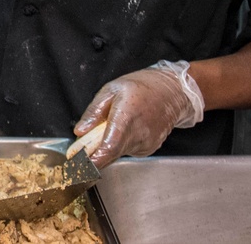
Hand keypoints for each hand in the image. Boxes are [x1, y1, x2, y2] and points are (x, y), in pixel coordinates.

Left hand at [74, 60, 204, 167]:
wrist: (170, 92)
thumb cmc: (141, 87)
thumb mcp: (111, 89)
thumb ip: (94, 111)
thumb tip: (80, 131)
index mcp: (126, 117)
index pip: (109, 147)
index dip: (94, 159)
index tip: (80, 164)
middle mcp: (139, 134)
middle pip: (111, 153)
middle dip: (94, 153)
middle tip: (83, 146)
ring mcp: (146, 144)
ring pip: (118, 153)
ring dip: (107, 146)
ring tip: (110, 127)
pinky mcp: (150, 149)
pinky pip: (127, 151)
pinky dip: (119, 144)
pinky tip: (125, 130)